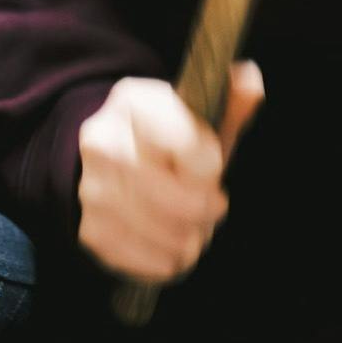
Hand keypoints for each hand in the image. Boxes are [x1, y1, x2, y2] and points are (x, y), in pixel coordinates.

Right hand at [76, 61, 264, 285]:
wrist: (107, 156)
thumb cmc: (166, 137)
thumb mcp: (197, 114)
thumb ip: (231, 101)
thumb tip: (251, 79)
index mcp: (134, 102)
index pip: (194, 153)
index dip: (212, 169)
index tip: (211, 169)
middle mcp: (104, 142)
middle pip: (184, 202)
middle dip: (208, 210)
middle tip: (211, 206)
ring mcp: (92, 189)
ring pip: (169, 237)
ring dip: (192, 239)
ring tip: (192, 225)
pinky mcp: (90, 230)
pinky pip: (149, 263)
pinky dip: (169, 261)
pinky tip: (171, 241)